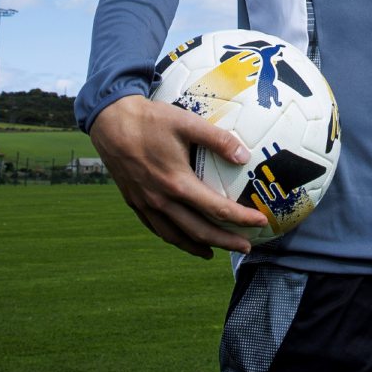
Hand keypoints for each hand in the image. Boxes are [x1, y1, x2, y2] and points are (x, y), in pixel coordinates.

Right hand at [88, 93, 268, 257]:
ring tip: (215, 252)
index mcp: (177, 183)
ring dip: (199, 246)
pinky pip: (157, 229)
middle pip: (199, 231)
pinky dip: (174, 238)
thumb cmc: (151, 120)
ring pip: (176, 236)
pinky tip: (183, 238)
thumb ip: (218, 139)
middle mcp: (161, 200)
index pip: (216, 209)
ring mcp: (146, 204)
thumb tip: (244, 155)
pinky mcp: (135, 203)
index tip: (260, 221)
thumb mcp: (187, 123)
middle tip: (246, 247)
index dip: (241, 218)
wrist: (110, 122)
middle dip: (226, 242)